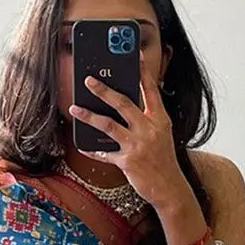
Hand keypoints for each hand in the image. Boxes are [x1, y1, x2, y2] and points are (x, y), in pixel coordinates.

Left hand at [68, 69, 182, 207]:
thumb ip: (146, 119)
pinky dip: (92, 150)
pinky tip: (83, 146)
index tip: (135, 56)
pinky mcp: (127, 161)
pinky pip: (104, 153)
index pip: (151, 90)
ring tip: (74, 109)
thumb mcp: (161, 135)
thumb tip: (122, 105)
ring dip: (89, 116)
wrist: (170, 189)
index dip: (143, 72)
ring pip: (108, 125)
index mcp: (160, 120)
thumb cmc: (163, 160)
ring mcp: (138, 145)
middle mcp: (149, 129)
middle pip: (123, 104)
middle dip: (104, 90)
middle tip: (88, 80)